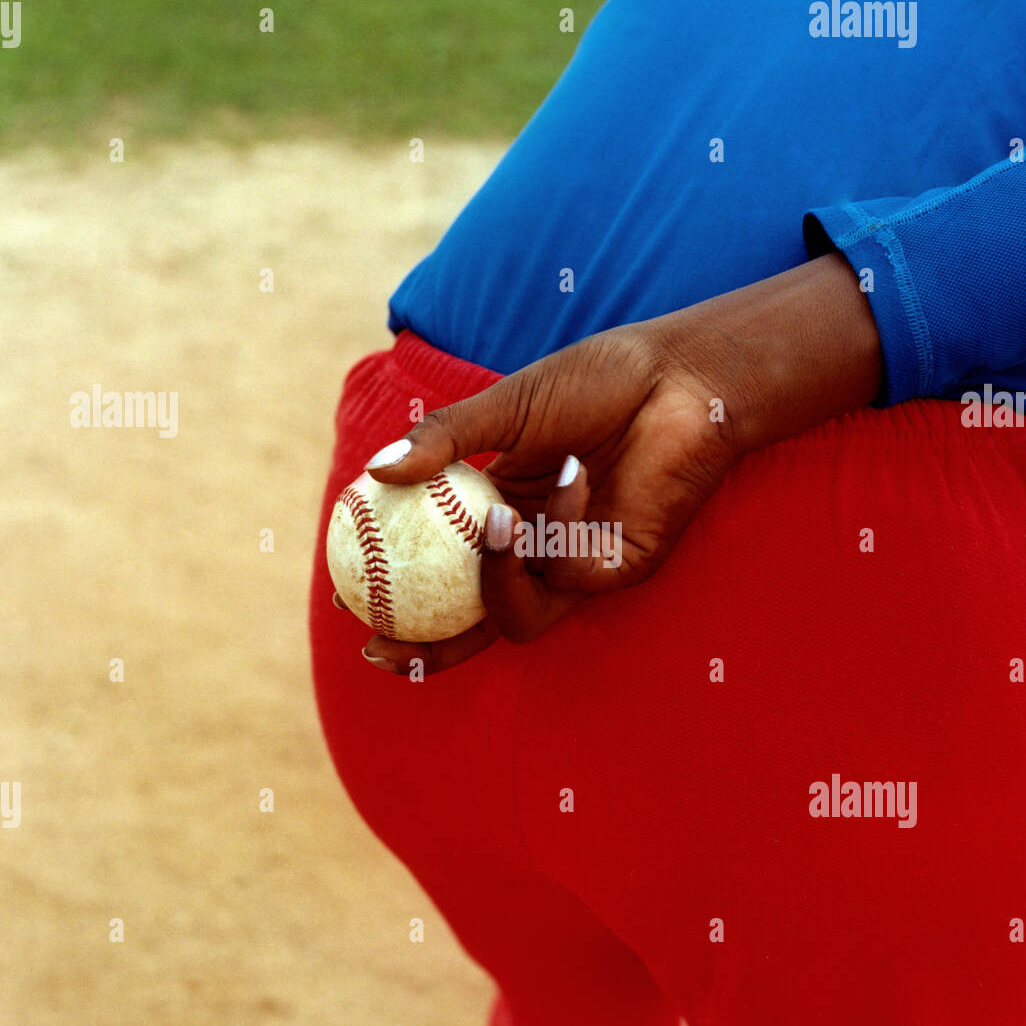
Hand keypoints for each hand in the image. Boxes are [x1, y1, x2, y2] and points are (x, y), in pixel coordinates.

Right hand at [353, 253, 882, 674]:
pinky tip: (527, 509)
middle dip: (426, 646)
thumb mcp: (504, 409)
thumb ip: (444, 442)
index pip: (446, 565)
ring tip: (482, 531)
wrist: (676, 380)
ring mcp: (576, 562)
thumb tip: (375, 472)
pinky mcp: (615, 570)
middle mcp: (538, 544)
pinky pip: (554, 585)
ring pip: (512, 614)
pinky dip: (528, 555)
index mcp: (508, 507)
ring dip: (482, 591)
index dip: (401, 591)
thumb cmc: (599, 382)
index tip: (348, 597)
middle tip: (377, 645)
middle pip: (473, 617)